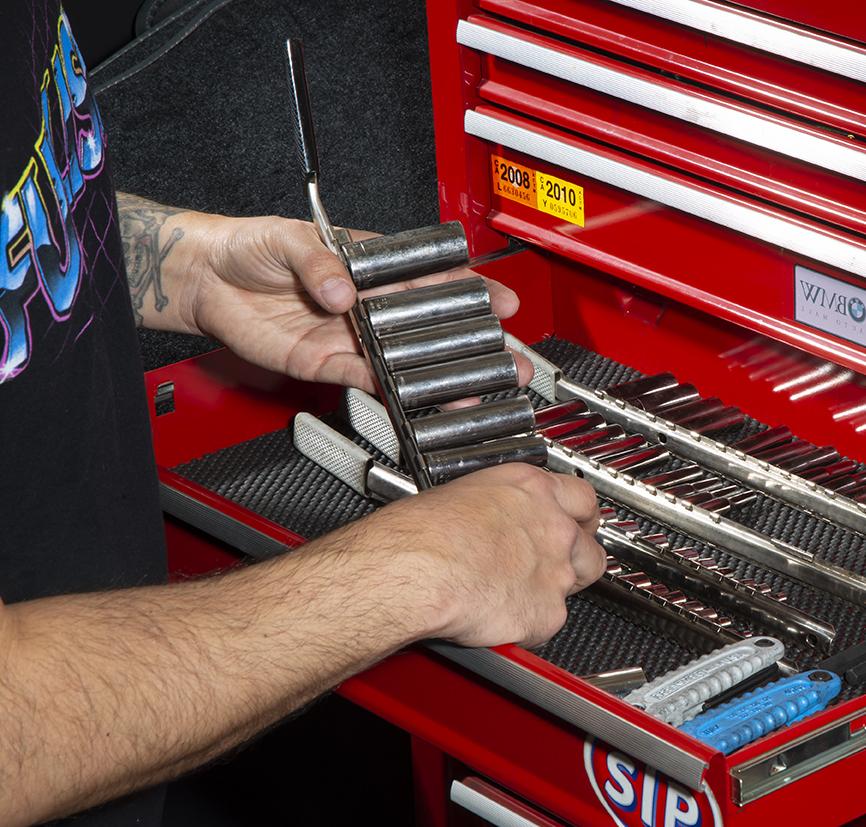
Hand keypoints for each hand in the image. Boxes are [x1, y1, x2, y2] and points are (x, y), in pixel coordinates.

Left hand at [118, 194, 528, 389]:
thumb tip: (341, 290)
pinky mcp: (330, 364)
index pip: (431, 278)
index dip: (470, 290)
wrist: (208, 280)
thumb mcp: (287, 239)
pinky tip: (427, 400)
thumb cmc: (250, 247)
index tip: (502, 301)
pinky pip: (371, 381)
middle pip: (432, 325)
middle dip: (473, 342)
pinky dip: (397, 392)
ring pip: (410, 359)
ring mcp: (353, 336)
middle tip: (508, 358)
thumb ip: (318, 262)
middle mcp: (371, 303)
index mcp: (373, 267)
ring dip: (444, 376)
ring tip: (477, 389)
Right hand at [363, 464, 604, 648]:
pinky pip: (547, 623)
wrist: (416, 570)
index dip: (581, 516)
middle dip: (577, 558)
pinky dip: (527, 625)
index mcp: (533, 490)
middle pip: (591, 546)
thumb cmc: (423, 533)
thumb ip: (501, 506)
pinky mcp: (546, 613)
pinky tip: (500, 616)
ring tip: (520, 593)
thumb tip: (496, 518)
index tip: (577, 523)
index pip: (583, 498)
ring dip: (554, 591)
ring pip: (576, 585)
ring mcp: (556, 572)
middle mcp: (554, 528)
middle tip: (551, 564)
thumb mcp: (467, 492)